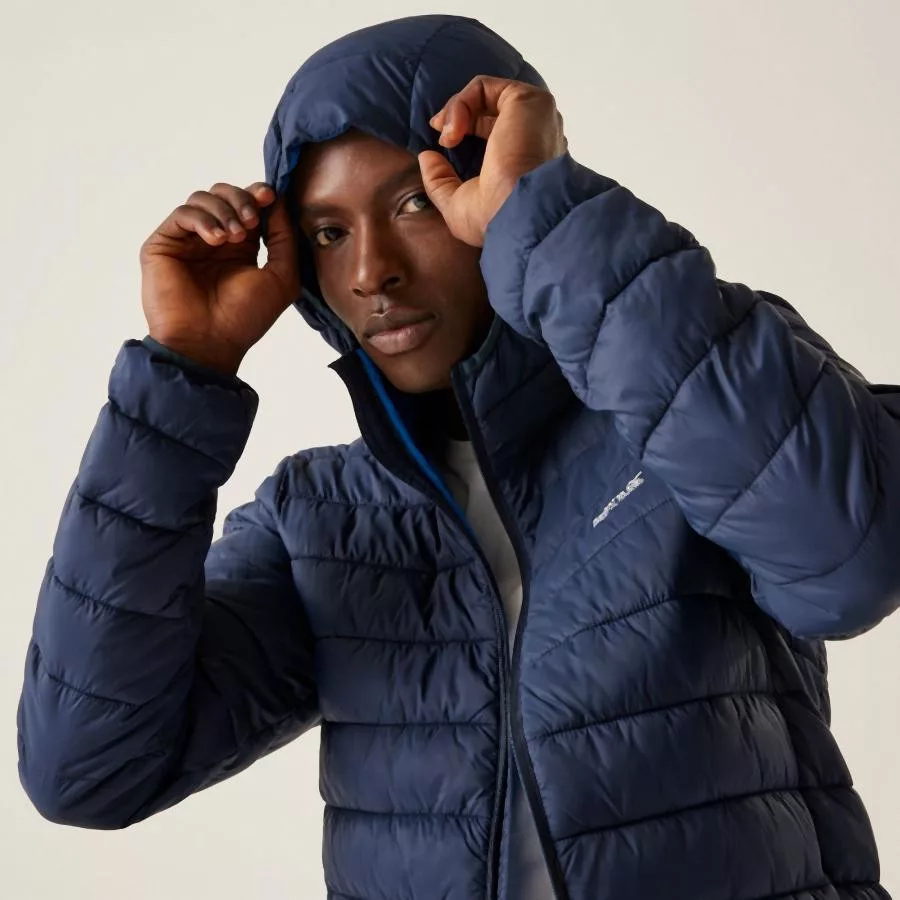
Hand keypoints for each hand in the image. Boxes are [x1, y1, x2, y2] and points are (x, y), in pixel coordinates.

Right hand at [139, 181, 301, 374]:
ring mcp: (188, 241)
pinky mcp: (164, 244)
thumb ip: (284, 239)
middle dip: (242, 198)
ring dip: (224, 210)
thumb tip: (279, 202)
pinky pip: (182, 214)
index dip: (259, 194)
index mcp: (241, 248)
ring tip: (233, 238)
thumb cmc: (245, 318)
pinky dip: (203, 220)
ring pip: (203, 198)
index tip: (269, 196)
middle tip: (251, 220)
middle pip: (225, 193)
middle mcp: (213, 240)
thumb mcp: (281, 277)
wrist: (208, 343)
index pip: (248, 205)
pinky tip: (216, 241)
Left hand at [417, 76, 567, 246]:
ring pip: (486, 95)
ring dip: (457, 109)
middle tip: (438, 130)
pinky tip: (454, 128)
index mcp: (525, 160)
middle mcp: (534, 135)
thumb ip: (440, 181)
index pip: (496, 132)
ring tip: (447, 135)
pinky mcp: (527, 100)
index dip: (466, 129)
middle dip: (457, 115)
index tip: (444, 142)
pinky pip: (484, 87)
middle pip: (491, 109)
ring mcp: (533, 117)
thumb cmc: (495, 218)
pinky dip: (461, 102)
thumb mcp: (458, 206)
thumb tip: (427, 157)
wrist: (519, 213)